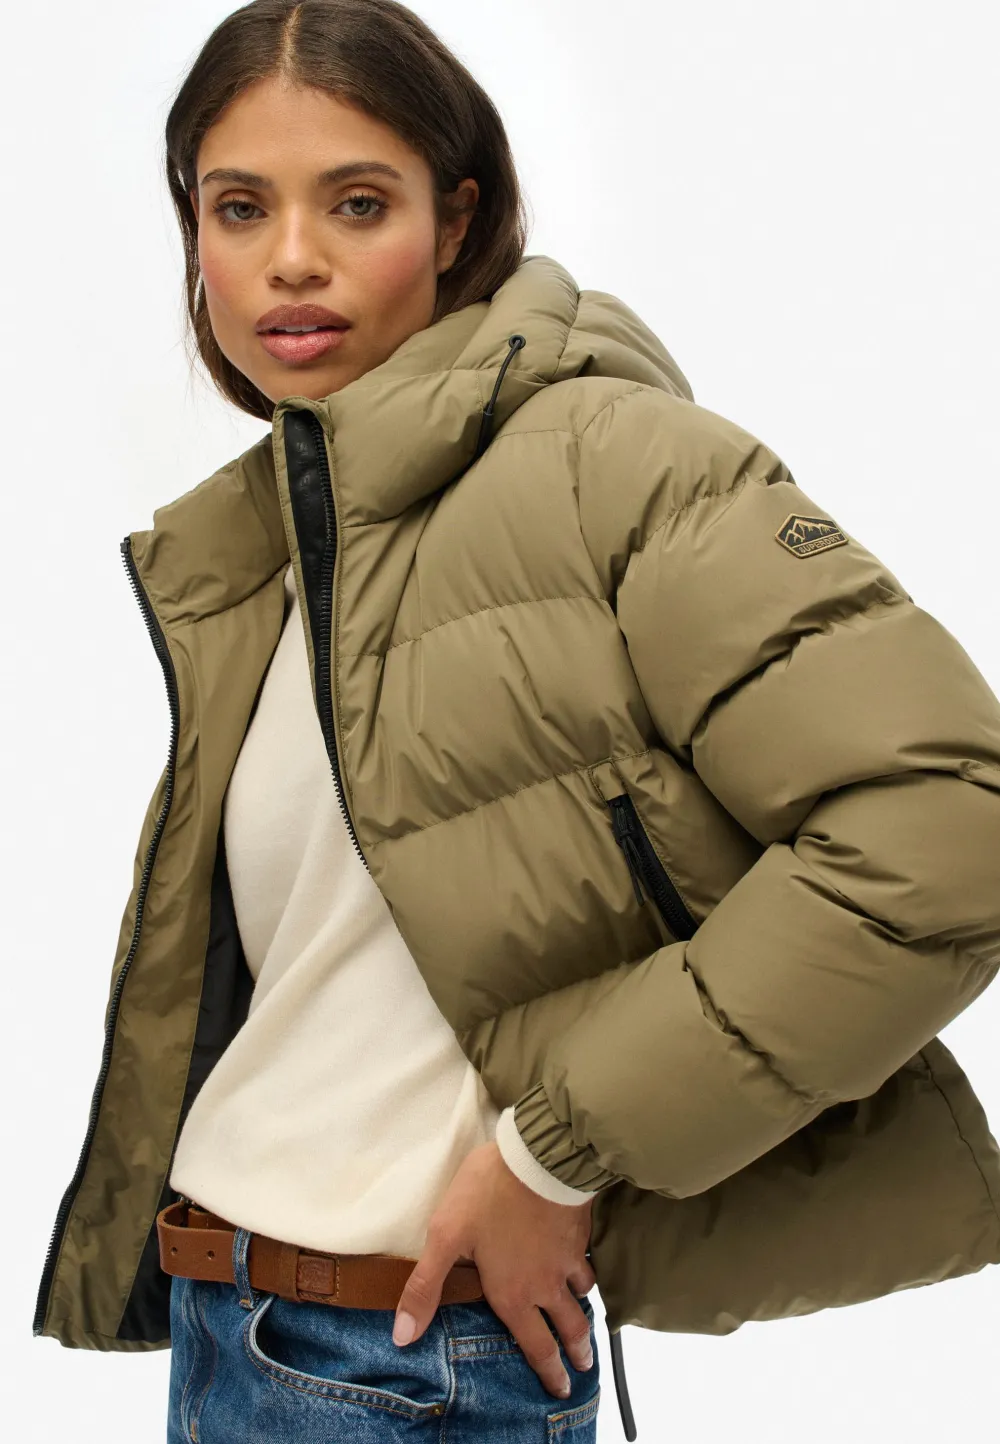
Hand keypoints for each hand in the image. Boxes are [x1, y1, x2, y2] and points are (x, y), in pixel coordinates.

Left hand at [392, 1139, 595, 1398]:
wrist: (538, 1157)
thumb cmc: (487, 1197)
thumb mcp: (445, 1238)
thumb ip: (425, 1288)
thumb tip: (402, 1337)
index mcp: (514, 1294)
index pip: (536, 1346)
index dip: (548, 1372)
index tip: (559, 1389)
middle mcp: (546, 1285)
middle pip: (568, 1328)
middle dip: (574, 1353)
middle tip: (581, 1368)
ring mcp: (567, 1259)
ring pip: (581, 1297)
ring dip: (582, 1316)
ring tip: (583, 1324)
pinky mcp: (579, 1232)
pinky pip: (588, 1264)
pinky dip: (588, 1275)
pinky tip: (584, 1270)